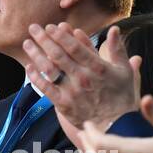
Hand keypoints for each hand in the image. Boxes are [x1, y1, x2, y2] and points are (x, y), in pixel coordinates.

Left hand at [23, 23, 140, 130]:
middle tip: (33, 28)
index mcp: (97, 68)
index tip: (51, 26)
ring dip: (36, 54)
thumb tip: (114, 29)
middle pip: (58, 54)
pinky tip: (28, 66)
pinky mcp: (63, 104)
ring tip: (27, 43)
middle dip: (44, 39)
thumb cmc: (121, 97)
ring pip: (49, 69)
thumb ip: (118, 49)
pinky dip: (35, 76)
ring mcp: (71, 91)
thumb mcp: (125, 71)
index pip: (75, 47)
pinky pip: (46, 88)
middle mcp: (83, 78)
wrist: (116, 126)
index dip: (60, 35)